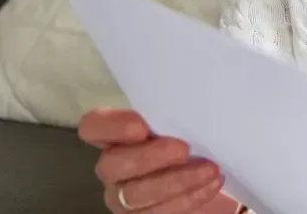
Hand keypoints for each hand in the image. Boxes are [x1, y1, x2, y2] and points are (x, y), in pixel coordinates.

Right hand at [79, 107, 235, 212]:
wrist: (208, 181)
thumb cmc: (194, 147)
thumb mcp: (184, 127)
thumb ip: (176, 118)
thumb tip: (194, 104)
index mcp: (117, 138)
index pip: (94, 127)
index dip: (112, 126)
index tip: (141, 127)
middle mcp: (113, 168)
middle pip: (112, 164)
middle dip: (149, 157)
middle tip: (183, 149)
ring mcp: (122, 197)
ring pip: (136, 193)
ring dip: (177, 181)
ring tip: (210, 170)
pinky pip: (159, 212)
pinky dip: (189, 197)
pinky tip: (211, 184)